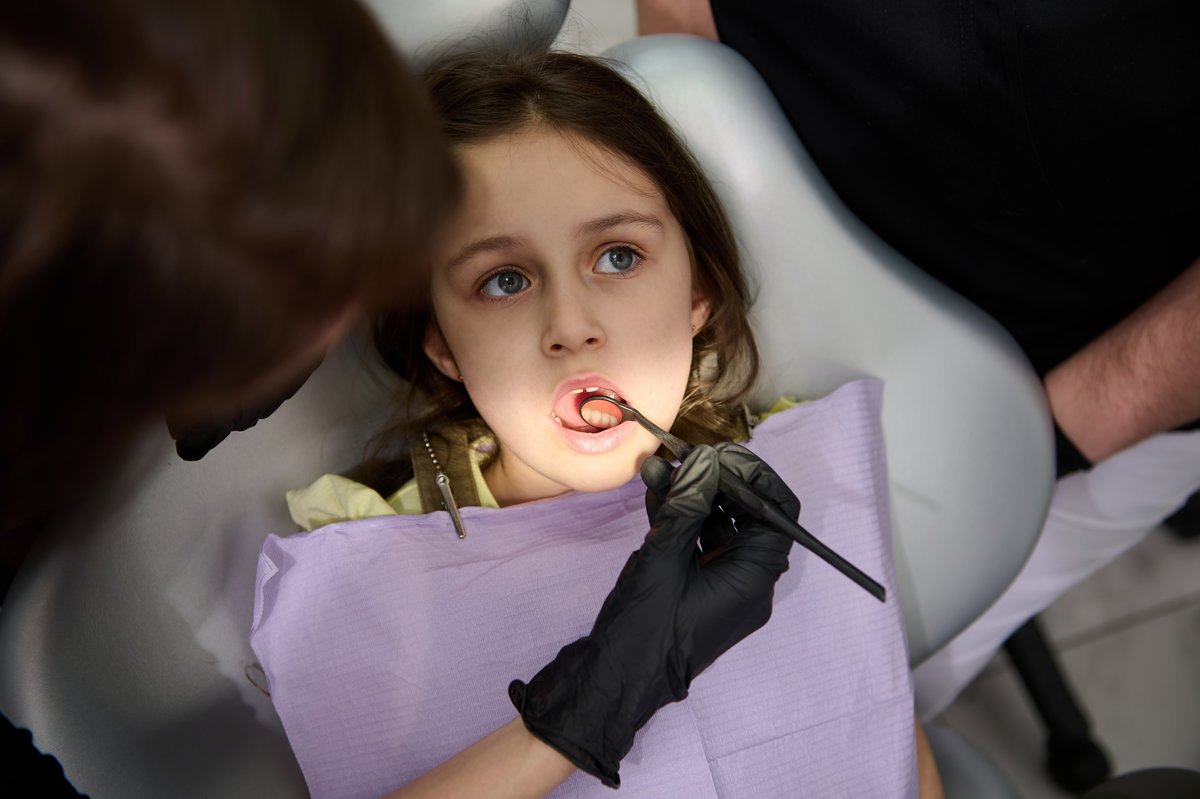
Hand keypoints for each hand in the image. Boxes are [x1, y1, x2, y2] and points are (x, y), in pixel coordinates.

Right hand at [508, 443, 795, 786]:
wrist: (612, 682)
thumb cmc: (645, 629)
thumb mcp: (665, 559)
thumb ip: (688, 506)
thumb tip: (706, 462)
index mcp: (753, 579)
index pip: (776, 513)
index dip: (753, 476)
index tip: (719, 453)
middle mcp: (746, 582)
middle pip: (746, 516)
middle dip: (715, 481)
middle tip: (686, 456)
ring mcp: (721, 586)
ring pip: (717, 527)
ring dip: (691, 496)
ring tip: (660, 467)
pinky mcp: (696, 589)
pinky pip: (697, 544)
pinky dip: (679, 519)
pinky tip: (655, 491)